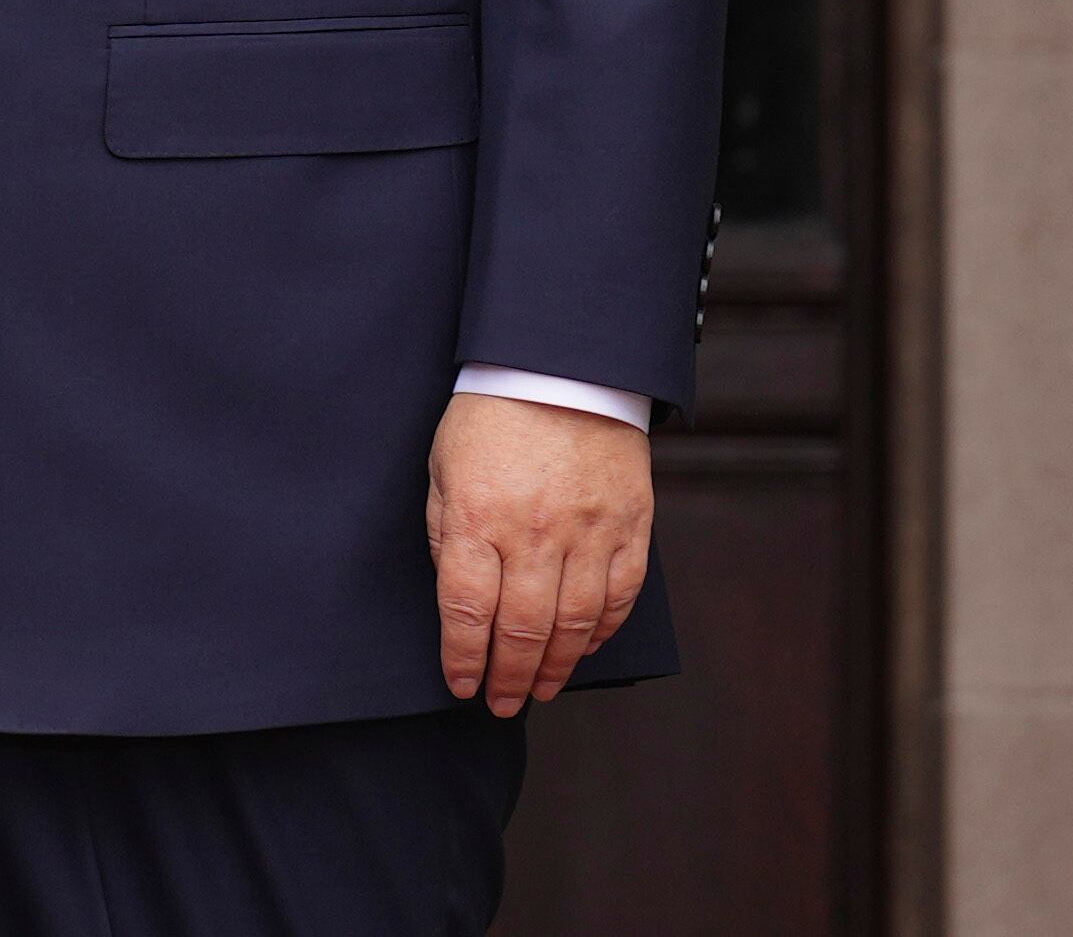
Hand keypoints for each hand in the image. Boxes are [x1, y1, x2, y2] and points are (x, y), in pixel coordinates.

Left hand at [427, 392, 653, 713]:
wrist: (561, 368)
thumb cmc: (491, 417)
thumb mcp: (443, 468)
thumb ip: (444, 532)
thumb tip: (455, 595)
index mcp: (477, 517)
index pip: (465, 608)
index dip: (462, 657)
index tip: (461, 685)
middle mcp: (534, 532)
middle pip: (520, 628)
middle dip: (508, 677)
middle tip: (502, 704)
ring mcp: (588, 532)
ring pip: (573, 623)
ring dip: (554, 666)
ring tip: (539, 689)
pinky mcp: (629, 526)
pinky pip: (619, 595)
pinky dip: (601, 631)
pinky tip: (581, 648)